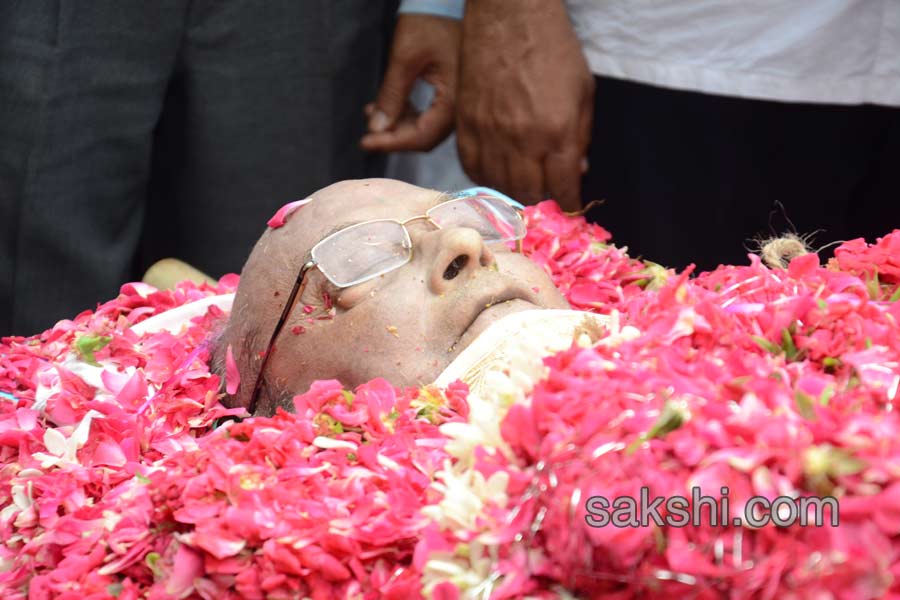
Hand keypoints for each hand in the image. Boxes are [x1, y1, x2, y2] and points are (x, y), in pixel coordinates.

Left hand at [360, 14, 460, 152]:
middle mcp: (460, 106)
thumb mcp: (405, 58)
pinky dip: (407, 115)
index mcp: (455, 99)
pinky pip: (429, 115)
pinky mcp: (450, 95)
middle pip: (425, 136)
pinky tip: (388, 106)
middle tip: (366, 133)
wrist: (445, 3)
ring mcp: (457, 101)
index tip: (366, 142)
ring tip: (372, 112)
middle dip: (394, 136)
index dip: (393, 143)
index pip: (423, 136)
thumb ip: (391, 95)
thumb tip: (377, 128)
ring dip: (398, 125)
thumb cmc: (430, 23)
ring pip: (425, 127)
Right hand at [456, 0, 593, 210]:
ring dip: (514, 196)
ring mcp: (490, 135)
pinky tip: (497, 176)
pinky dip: (486, 179)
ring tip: (524, 194)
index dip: (567, 207)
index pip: (562, 190)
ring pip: (499, 187)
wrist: (509, 17)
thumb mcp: (583, 92)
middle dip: (542, 207)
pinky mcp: (466, 126)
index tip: (569, 213)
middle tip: (546, 207)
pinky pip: (473, 168)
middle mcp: (521, 141)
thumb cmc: (553, 49)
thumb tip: (577, 171)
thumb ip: (581, 136)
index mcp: (556, 133)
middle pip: (529, 195)